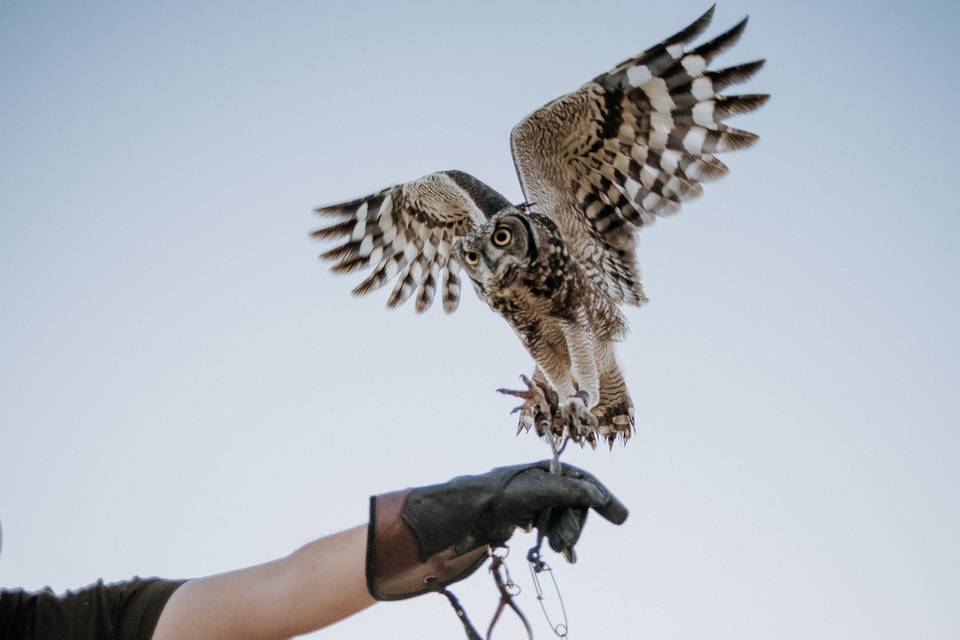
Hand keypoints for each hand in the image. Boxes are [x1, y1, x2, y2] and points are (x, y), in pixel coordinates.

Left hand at [406, 461, 625, 557]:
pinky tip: (560, 553)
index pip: (586, 481)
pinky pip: (553, 528)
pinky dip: (558, 541)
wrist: (471, 510)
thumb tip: (598, 494)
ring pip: (565, 519)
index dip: (604, 498)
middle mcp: (546, 482)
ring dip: (566, 536)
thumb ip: (570, 491)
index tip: (621, 518)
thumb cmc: (504, 494)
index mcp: (551, 470)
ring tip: (558, 550)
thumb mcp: (541, 490)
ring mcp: (537, 500)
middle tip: (566, 545)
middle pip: (576, 504)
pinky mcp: (527, 517)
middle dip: (575, 525)